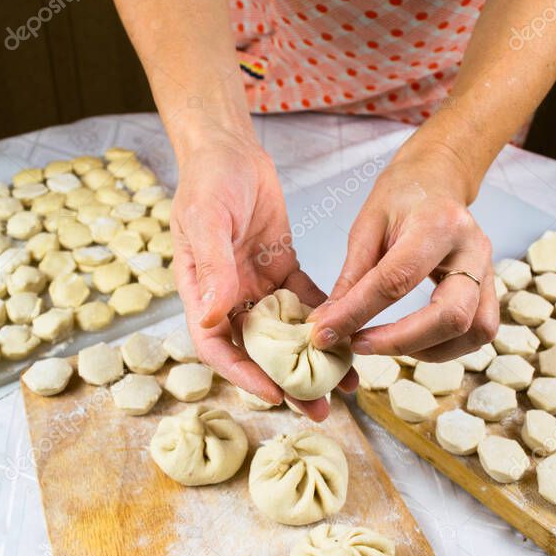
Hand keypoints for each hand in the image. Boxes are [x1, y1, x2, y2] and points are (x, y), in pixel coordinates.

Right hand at [170, 130, 357, 420]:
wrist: (230, 148)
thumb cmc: (208, 180)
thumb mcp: (206, 220)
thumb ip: (213, 268)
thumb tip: (218, 318)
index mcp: (202, 293)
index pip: (218, 347)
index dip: (243, 375)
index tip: (274, 395)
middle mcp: (228, 297)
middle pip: (256, 351)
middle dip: (286, 381)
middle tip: (318, 407)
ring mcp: (256, 285)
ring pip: (286, 333)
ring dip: (313, 358)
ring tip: (344, 383)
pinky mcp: (282, 268)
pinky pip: (306, 301)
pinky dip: (327, 319)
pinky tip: (353, 335)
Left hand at [309, 144, 498, 361]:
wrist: (438, 177)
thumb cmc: (401, 195)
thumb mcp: (367, 224)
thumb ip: (352, 276)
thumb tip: (329, 322)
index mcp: (438, 224)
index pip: (397, 280)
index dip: (358, 312)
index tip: (326, 333)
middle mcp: (473, 249)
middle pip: (451, 315)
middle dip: (401, 341)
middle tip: (358, 345)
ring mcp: (489, 270)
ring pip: (473, 331)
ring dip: (426, 349)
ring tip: (385, 344)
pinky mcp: (492, 287)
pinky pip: (480, 331)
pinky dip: (445, 347)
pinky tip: (412, 341)